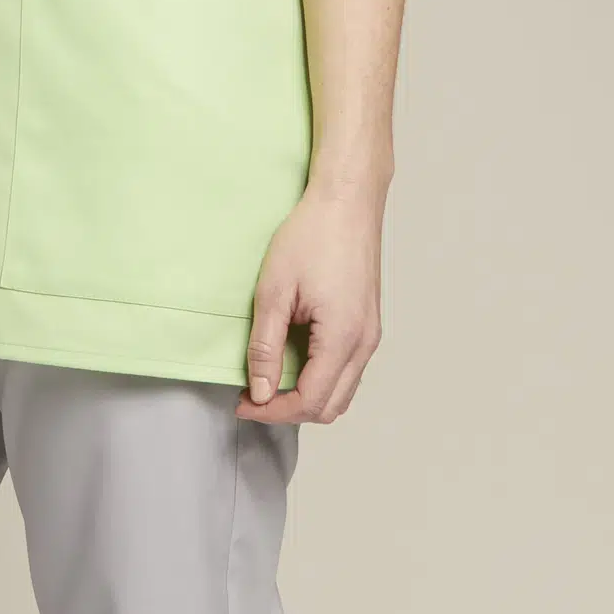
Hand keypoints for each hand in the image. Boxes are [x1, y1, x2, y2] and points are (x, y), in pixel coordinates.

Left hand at [241, 179, 383, 424]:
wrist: (346, 202)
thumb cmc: (311, 236)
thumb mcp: (274, 291)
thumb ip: (266, 347)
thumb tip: (260, 391)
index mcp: (343, 338)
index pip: (310, 401)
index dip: (272, 411)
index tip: (242, 402)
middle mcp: (365, 344)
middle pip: (330, 407)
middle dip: (289, 410)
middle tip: (252, 396)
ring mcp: (371, 335)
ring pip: (342, 392)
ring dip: (306, 396)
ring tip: (269, 381)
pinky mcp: (368, 324)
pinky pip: (348, 370)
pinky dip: (321, 378)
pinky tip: (293, 361)